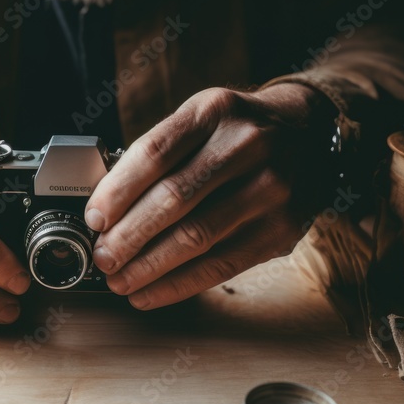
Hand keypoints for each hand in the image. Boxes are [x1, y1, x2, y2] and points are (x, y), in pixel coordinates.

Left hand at [84, 84, 333, 309]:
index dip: (118, 191)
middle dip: (128, 236)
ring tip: (120, 280)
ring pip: (196, 238)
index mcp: (215, 111)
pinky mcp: (282, 229)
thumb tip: (106, 207)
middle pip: (174, 199)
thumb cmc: (237, 130)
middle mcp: (247, 146)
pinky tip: (151, 293)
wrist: (309, 133)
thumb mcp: (202, 117)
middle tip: (102, 257)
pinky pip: (221, 266)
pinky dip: (179, 285)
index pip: (155, 153)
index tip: (94, 218)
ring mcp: (271, 189)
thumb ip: (160, 152)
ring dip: (148, 267)